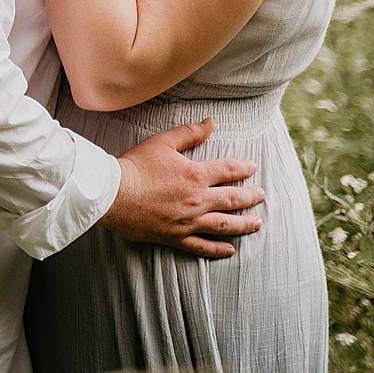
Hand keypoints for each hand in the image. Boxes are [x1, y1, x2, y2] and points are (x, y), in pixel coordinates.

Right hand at [99, 118, 264, 257]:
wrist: (113, 194)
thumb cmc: (135, 166)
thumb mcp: (162, 142)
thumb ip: (189, 132)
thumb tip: (211, 122)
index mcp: (195, 175)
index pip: (228, 170)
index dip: (244, 168)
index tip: (252, 168)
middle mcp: (197, 200)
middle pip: (233, 199)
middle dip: (251, 197)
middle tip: (261, 196)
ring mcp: (188, 221)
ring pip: (224, 225)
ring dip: (244, 224)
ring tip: (257, 223)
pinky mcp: (175, 237)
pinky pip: (202, 246)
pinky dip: (217, 249)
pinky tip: (230, 250)